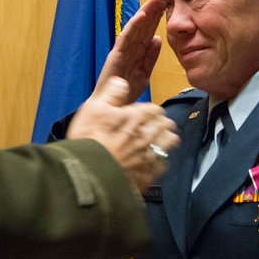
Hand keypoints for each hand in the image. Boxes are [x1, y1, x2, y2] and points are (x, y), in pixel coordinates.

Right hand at [69, 77, 179, 191]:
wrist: (90, 176)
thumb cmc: (89, 140)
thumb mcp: (93, 108)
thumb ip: (112, 93)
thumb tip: (123, 83)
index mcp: (137, 116)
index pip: (155, 108)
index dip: (149, 110)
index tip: (142, 114)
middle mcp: (149, 134)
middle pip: (165, 124)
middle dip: (160, 123)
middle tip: (152, 126)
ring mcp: (151, 155)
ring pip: (169, 142)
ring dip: (165, 139)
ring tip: (157, 141)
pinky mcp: (150, 174)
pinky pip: (163, 163)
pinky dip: (160, 159)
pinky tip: (152, 160)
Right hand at [92, 0, 163, 105]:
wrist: (111, 108)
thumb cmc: (125, 92)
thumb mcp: (144, 73)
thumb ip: (150, 57)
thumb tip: (158, 39)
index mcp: (136, 52)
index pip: (148, 32)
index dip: (157, 19)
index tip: (167, 6)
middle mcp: (129, 49)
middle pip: (142, 27)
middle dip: (152, 12)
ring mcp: (121, 51)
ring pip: (135, 29)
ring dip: (144, 14)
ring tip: (153, 1)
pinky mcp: (115, 55)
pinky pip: (125, 38)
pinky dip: (132, 26)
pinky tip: (141, 16)